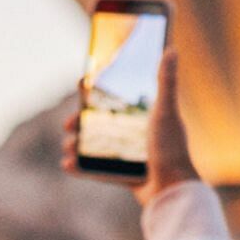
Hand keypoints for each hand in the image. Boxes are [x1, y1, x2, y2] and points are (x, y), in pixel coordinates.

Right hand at [60, 49, 200, 206]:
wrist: (173, 190)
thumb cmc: (172, 149)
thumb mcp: (166, 111)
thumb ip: (166, 81)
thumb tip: (171, 49)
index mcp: (142, 116)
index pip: (115, 98)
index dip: (97, 91)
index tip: (82, 83)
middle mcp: (132, 134)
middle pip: (98, 123)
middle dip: (78, 121)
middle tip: (69, 122)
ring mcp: (125, 156)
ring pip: (92, 146)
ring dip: (75, 144)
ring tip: (69, 145)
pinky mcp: (120, 175)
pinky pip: (94, 170)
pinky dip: (78, 168)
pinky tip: (67, 164)